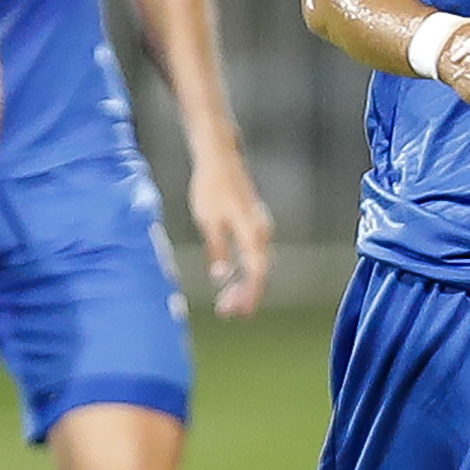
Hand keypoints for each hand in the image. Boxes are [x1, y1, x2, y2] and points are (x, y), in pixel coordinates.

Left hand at [188, 149, 274, 318]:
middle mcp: (261, 231)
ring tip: (226, 300)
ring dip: (244, 284)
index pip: (256, 273)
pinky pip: (253, 253)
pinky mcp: (252, 223)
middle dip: (245, 295)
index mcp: (252, 232)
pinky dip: (244, 269)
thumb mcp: (208, 221)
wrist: (219, 157)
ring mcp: (259, 226)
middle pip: (259, 272)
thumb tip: (221, 277)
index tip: (236, 312)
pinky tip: (232, 278)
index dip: (248, 295)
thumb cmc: (211, 186)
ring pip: (257, 263)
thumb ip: (217, 250)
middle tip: (225, 312)